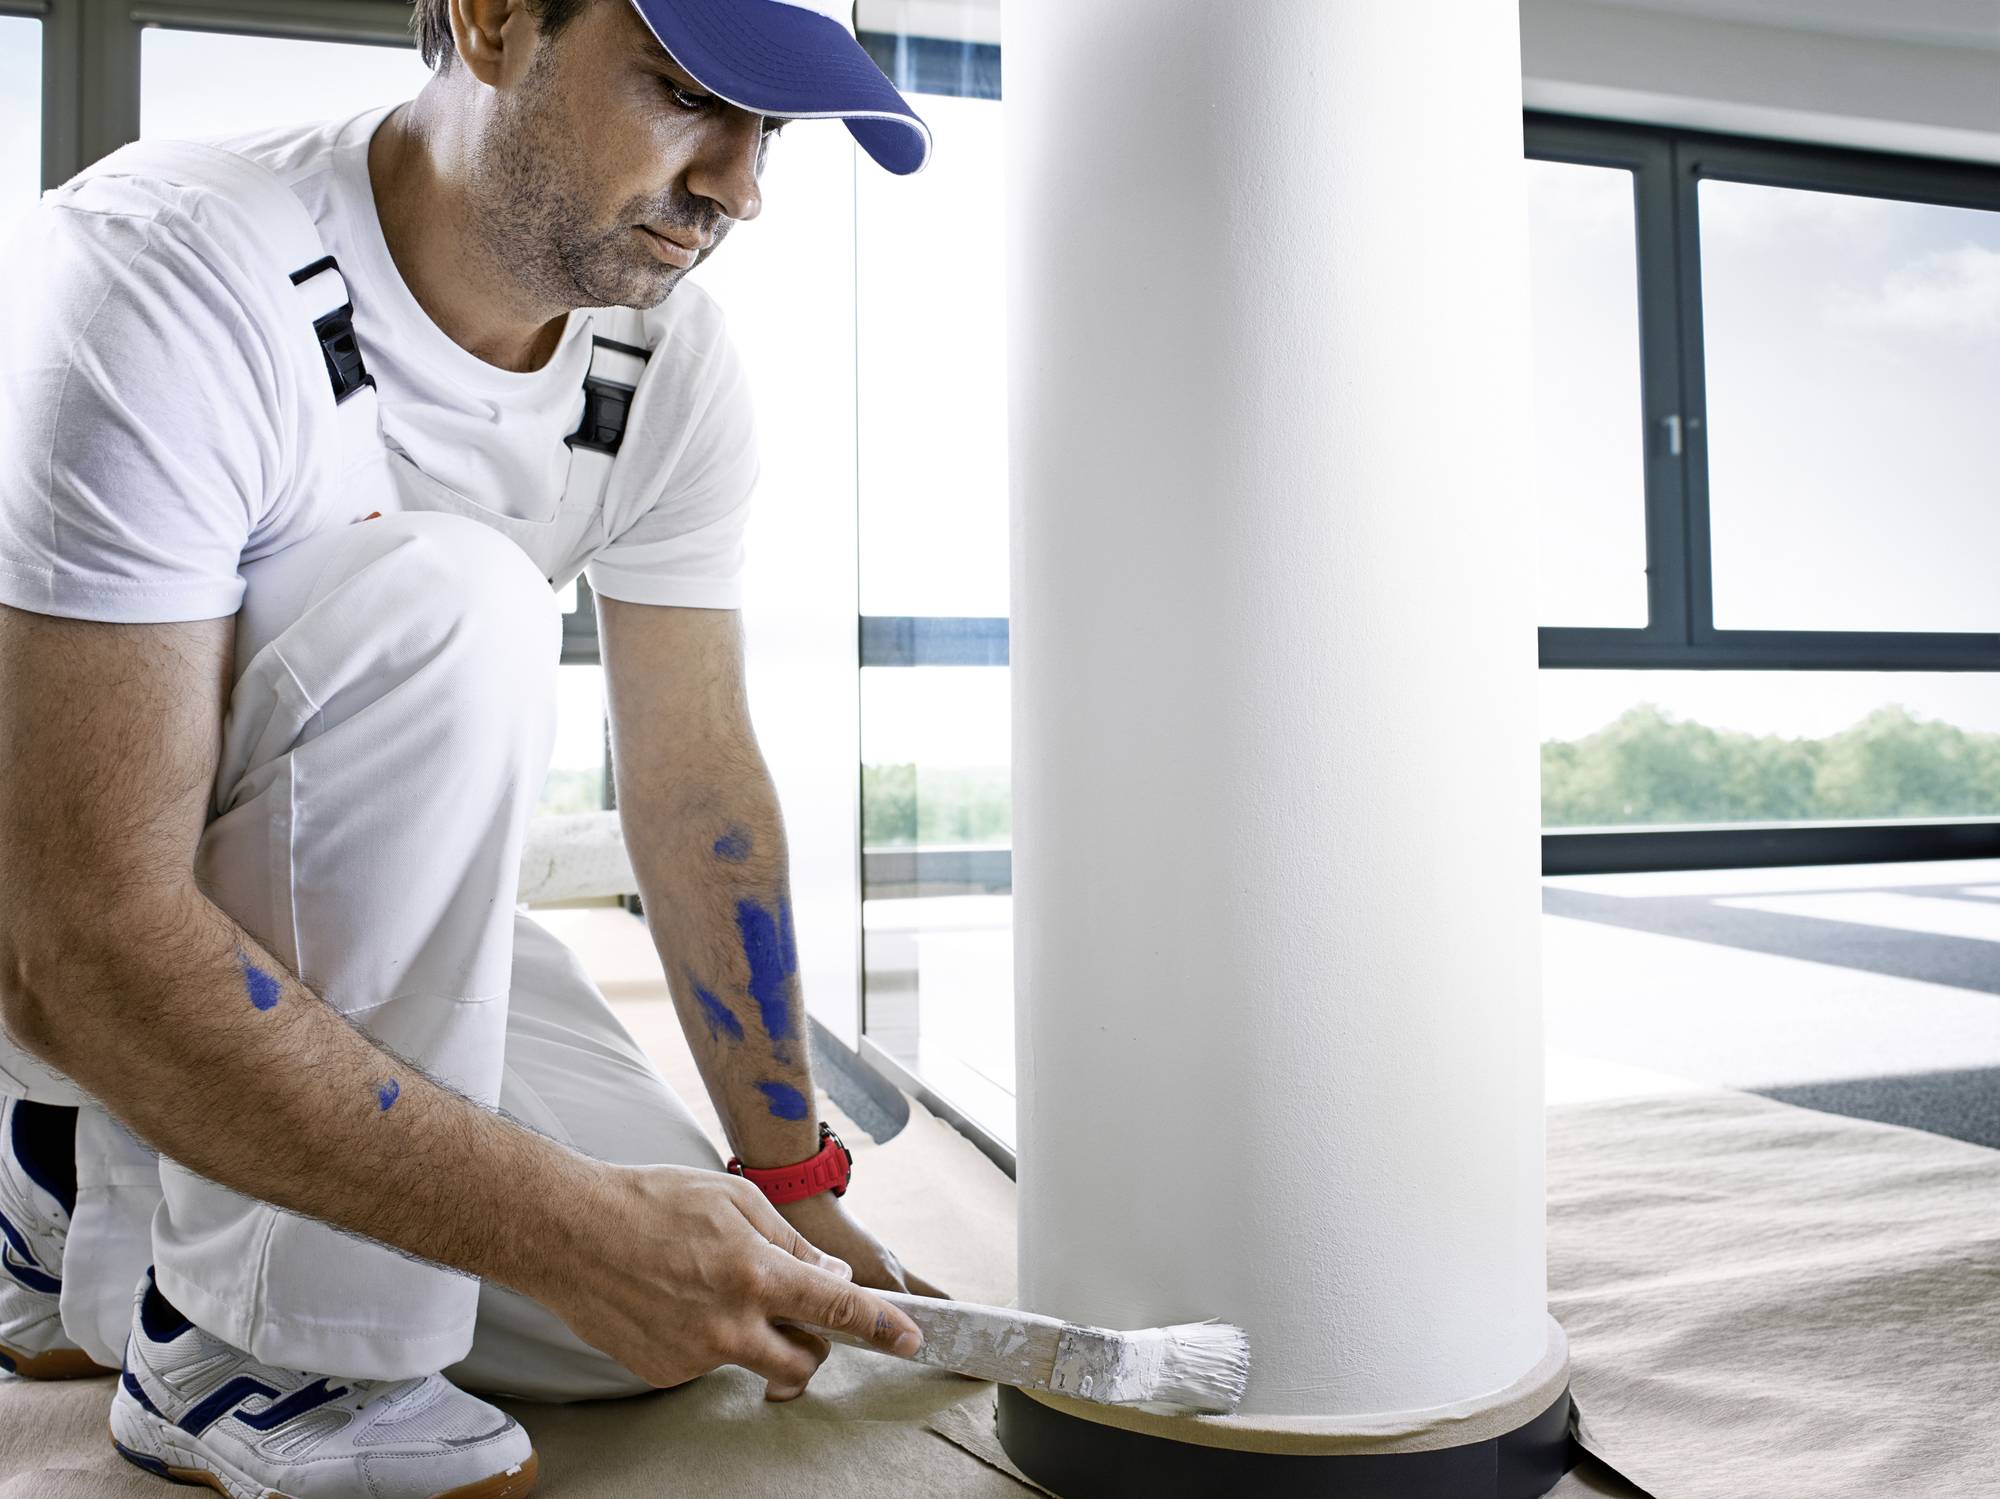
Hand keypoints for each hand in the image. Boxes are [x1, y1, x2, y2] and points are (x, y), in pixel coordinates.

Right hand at [540, 1163, 925, 1403]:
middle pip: (802, 1364)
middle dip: (814, 1347)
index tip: (909, 1340)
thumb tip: (829, 1275)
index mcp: (754, 1274)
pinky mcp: (662, 1373)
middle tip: (800, 1316)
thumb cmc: (650, 1202)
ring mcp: (693, 1355)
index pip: (837, 1310)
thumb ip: (789, 1243)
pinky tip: (676, 1301)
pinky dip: (706, 1338)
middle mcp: (728, 1325)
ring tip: (712, 1287)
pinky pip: (705, 1363)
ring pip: (750, 1361)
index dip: (881, 1327)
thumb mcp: (733, 1200)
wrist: (568, 1232)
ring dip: (753, 1336)